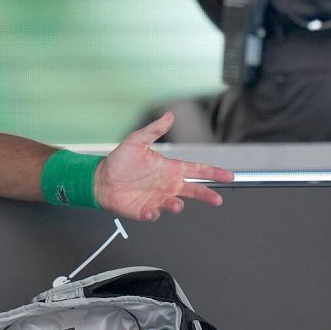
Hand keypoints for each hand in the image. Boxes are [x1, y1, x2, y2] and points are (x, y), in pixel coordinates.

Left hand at [95, 112, 233, 220]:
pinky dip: (154, 214)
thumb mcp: (137, 141)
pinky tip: (151, 211)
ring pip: (175, 204)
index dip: (213, 172)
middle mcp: (167, 185)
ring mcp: (157, 199)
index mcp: (169, 169)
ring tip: (176, 204)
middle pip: (193, 190)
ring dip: (177, 205)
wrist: (101, 179)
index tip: (228, 175)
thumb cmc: (120, 161)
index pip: (196, 170)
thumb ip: (154, 130)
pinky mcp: (145, 210)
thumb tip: (169, 115)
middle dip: (206, 195)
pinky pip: (153, 214)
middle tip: (217, 200)